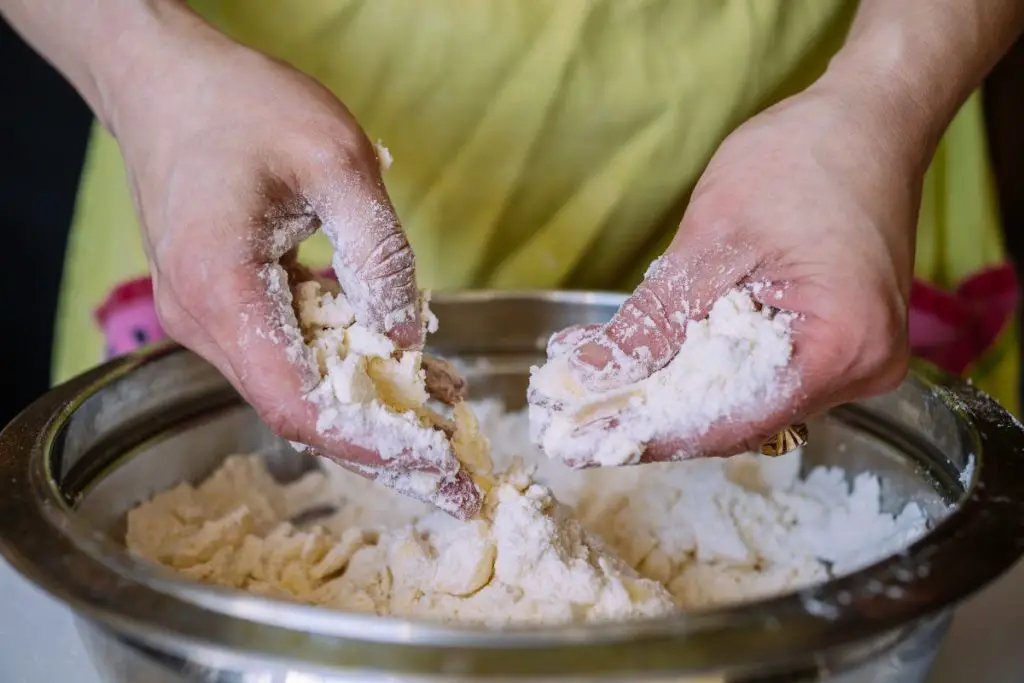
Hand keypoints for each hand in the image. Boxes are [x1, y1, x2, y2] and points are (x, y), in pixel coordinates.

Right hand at [106, 15, 478, 514]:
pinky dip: (349, 367)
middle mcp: (204, 323)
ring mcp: (208, 319)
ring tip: (448, 417)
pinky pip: (290, 353)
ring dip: (371, 407)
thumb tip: (406, 332)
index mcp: (222, 292)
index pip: (298, 405)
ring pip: (298, 388)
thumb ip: (378, 253)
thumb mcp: (336, 160)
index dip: (372, 443)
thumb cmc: (244, 107)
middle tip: (457, 478)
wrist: (166, 84)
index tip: (436, 461)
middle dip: (383, 446)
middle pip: (299, 412)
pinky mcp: (224, 306)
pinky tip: (407, 363)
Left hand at [538, 81, 924, 464]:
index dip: (651, 434)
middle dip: (657, 417)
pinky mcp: (842, 344)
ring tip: (604, 392)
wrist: (869, 119)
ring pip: (751, 403)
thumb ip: (654, 320)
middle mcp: (864, 369)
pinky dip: (709, 371)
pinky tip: (657, 363)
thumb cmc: (802, 158)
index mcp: (844, 346)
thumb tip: (589, 376)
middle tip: (578, 421)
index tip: (582, 443)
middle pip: (743, 421)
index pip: (733, 420)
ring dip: (679, 396)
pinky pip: (767, 377)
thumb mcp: (712, 237)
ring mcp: (859, 360)